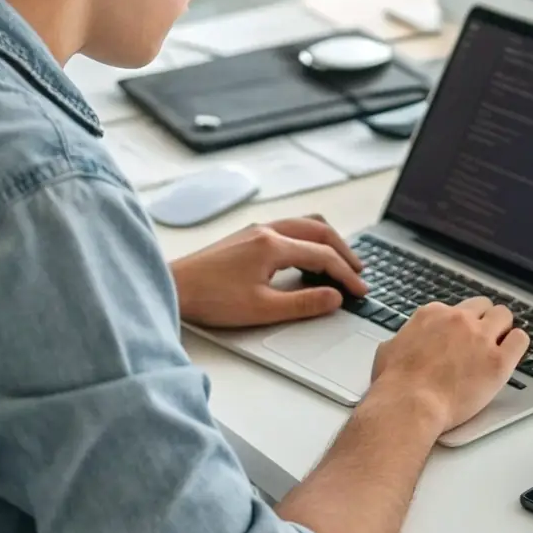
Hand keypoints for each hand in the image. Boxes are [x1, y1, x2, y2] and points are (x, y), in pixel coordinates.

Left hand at [169, 217, 364, 327]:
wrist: (172, 287)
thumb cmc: (210, 298)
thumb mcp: (261, 309)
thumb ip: (303, 304)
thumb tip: (334, 298)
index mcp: (273, 245)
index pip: (323, 256)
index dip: (346, 275)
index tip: (360, 291)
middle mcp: (267, 230)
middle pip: (320, 231)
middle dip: (344, 251)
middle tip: (358, 273)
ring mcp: (256, 229)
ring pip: (305, 223)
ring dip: (327, 240)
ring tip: (339, 260)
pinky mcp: (247, 235)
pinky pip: (289, 226)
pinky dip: (309, 238)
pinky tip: (306, 256)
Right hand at [369, 297, 529, 432]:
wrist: (409, 405)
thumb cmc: (395, 385)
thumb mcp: (388, 350)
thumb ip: (403, 340)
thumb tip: (401, 344)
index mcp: (433, 314)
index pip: (457, 309)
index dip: (460, 326)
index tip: (460, 339)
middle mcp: (459, 320)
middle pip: (483, 307)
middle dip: (484, 321)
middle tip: (482, 341)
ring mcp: (480, 338)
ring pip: (504, 316)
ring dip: (502, 329)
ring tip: (498, 347)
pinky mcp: (498, 360)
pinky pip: (520, 339)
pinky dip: (516, 345)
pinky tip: (510, 355)